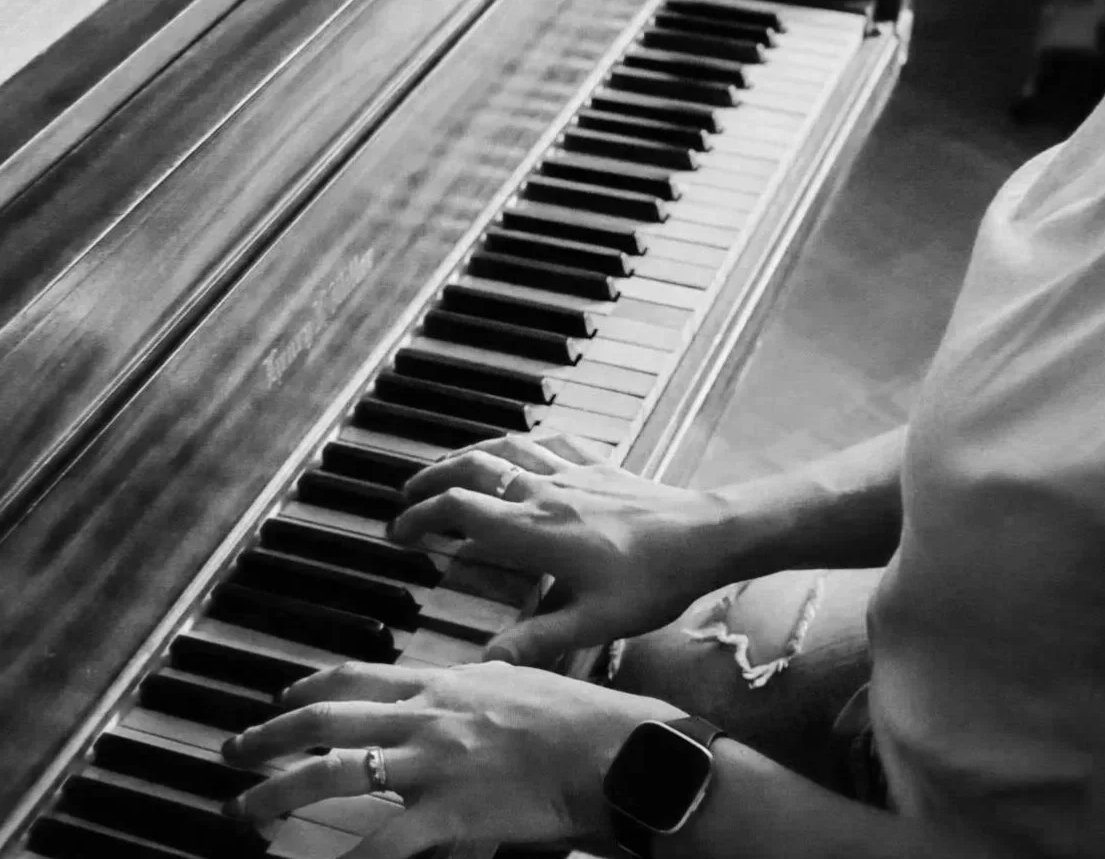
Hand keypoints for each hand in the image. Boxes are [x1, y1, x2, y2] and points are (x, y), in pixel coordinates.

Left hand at [221, 660, 683, 856]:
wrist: (609, 748)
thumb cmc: (575, 715)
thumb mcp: (518, 680)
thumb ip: (481, 681)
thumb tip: (471, 675)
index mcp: (441, 683)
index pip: (354, 677)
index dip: (307, 687)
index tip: (280, 698)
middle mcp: (424, 715)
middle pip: (325, 720)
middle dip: (269, 736)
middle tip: (233, 753)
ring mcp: (431, 762)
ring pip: (331, 773)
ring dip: (277, 791)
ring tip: (242, 810)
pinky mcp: (447, 811)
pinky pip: (381, 842)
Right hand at [391, 432, 731, 666]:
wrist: (706, 536)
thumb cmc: (654, 580)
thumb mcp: (594, 623)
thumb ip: (536, 641)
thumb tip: (486, 665)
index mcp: (534, 531)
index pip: (459, 512)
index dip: (420, 518)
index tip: (398, 533)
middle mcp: (544, 492)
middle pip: (471, 469)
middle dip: (432, 477)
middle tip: (407, 494)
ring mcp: (571, 472)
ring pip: (506, 447)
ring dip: (469, 452)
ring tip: (448, 465)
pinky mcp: (599, 465)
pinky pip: (551, 440)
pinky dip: (525, 440)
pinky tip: (522, 446)